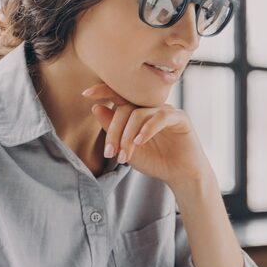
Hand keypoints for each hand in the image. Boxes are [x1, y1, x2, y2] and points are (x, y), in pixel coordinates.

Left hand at [82, 83, 208, 187]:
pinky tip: (140, 142)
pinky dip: (147, 129)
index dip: (104, 91)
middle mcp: (151, 107)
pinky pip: (160, 117)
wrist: (180, 175)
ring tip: (125, 155)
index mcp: (138, 111)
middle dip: (114, 131)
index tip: (86, 93)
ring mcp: (166, 110)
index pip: (120, 95)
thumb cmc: (155, 161)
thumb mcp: (127, 147)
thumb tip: (96, 107)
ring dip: (128, 135)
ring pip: (140, 113)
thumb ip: (113, 129)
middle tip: (110, 153)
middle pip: (125, 108)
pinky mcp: (179, 118)